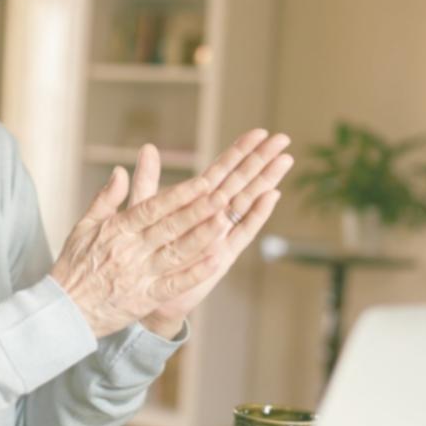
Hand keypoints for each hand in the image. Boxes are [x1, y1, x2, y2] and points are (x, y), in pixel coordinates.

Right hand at [49, 166, 230, 337]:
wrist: (64, 310)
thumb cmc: (73, 267)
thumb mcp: (83, 227)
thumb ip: (105, 199)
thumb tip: (121, 171)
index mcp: (117, 230)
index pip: (152, 208)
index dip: (179, 195)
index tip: (202, 182)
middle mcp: (131, 250)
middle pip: (169, 227)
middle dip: (197, 210)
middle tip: (222, 195)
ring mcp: (139, 275)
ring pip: (175, 253)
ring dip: (202, 237)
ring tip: (225, 221)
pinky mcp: (145, 299)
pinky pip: (174, 284)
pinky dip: (195, 273)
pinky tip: (215, 260)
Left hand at [132, 130, 292, 337]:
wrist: (142, 293)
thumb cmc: (142, 253)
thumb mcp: (141, 211)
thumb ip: (147, 181)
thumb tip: (148, 147)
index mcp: (195, 203)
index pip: (221, 171)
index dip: (239, 151)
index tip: (259, 132)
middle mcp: (213, 216)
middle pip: (241, 182)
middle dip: (261, 160)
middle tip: (283, 138)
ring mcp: (220, 235)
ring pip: (247, 202)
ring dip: (265, 181)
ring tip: (285, 160)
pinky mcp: (222, 255)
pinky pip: (241, 232)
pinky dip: (256, 214)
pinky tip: (272, 195)